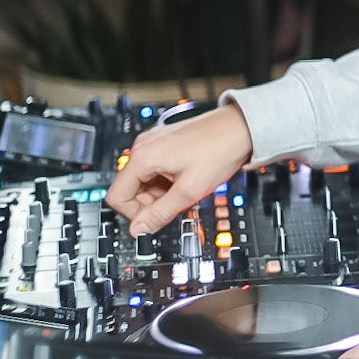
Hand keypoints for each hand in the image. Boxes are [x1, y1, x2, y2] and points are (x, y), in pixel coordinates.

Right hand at [104, 102, 253, 234]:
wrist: (242, 128)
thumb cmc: (220, 150)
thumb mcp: (189, 190)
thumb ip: (160, 213)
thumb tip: (138, 230)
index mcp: (143, 156)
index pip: (117, 196)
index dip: (134, 214)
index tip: (154, 220)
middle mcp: (144, 146)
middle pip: (130, 189)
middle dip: (150, 203)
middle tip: (176, 204)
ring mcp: (155, 143)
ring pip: (144, 181)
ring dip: (161, 194)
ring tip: (186, 190)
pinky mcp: (166, 144)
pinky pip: (156, 171)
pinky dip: (167, 182)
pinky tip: (187, 181)